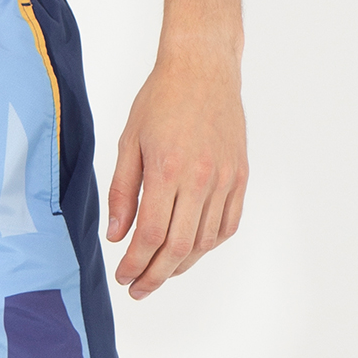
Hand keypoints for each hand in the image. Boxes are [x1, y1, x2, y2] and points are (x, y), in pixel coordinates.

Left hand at [106, 35, 247, 296]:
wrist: (203, 69)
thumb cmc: (161, 99)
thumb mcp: (129, 142)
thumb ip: (123, 192)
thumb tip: (117, 236)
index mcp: (167, 169)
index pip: (150, 234)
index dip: (135, 263)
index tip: (123, 277)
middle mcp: (201, 178)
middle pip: (179, 246)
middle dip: (156, 275)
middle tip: (138, 289)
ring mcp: (226, 179)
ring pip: (206, 241)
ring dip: (182, 264)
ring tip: (161, 272)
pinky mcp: (241, 176)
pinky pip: (228, 224)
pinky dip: (209, 244)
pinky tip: (191, 250)